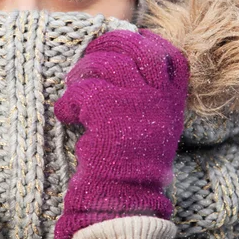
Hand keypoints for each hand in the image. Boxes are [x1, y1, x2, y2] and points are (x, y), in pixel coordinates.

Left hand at [53, 29, 188, 238]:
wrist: (124, 197)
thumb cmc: (131, 161)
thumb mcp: (153, 125)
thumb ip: (146, 95)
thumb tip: (123, 62)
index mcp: (172, 100)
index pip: (170, 56)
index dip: (147, 42)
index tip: (129, 42)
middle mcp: (159, 97)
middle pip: (134, 47)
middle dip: (107, 45)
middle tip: (90, 57)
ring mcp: (136, 102)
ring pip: (105, 63)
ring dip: (82, 72)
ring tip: (74, 89)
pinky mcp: (108, 112)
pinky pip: (82, 90)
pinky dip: (67, 102)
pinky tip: (66, 115)